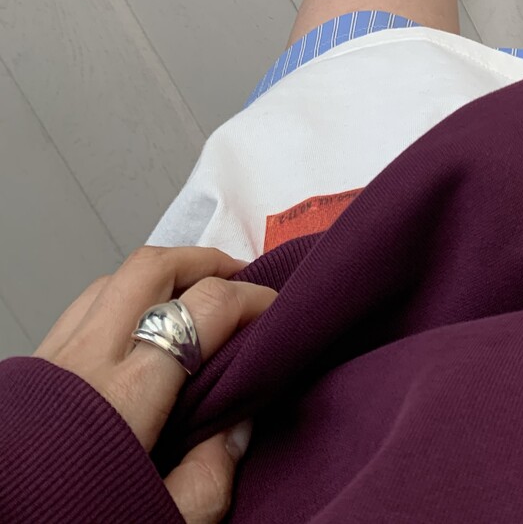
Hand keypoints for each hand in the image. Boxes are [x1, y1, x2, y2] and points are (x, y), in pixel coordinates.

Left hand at [34, 246, 275, 523]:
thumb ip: (208, 480)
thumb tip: (237, 430)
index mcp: (127, 394)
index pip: (206, 307)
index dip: (252, 296)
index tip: (275, 308)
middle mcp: (88, 360)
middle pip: (154, 268)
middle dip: (204, 260)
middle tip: (237, 276)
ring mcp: (53, 359)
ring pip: (112, 280)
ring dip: (160, 276)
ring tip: (189, 295)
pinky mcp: (30, 373)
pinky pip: (81, 309)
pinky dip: (120, 300)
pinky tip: (135, 329)